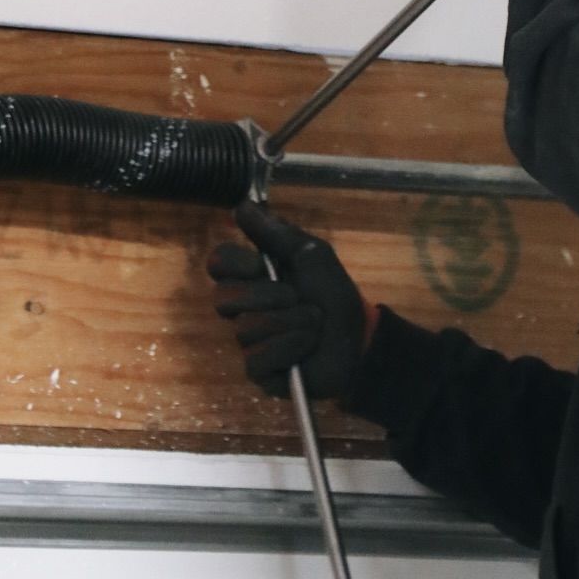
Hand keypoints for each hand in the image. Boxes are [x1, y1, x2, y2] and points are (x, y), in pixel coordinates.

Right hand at [206, 200, 370, 399]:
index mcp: (251, 278)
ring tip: (313, 324)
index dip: (236, 264)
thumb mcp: (311, 255)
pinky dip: (289, 348)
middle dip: (267, 296)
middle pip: (223, 299)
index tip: (261, 265)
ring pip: (246, 330)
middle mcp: (243, 309)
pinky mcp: (259, 372)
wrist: (360, 337)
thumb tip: (241, 206)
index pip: (218, 264)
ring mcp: (249, 343)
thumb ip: (276, 233)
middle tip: (296, 297)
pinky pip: (257, 359)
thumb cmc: (333, 293)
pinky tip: (306, 346)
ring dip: (289, 323)